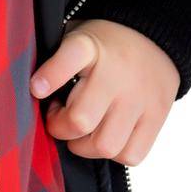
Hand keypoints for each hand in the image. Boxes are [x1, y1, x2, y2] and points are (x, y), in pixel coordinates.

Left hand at [30, 19, 179, 164]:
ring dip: (85, 146)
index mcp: (90, 45)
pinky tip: (107, 135)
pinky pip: (131, 154)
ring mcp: (139, 97)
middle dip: (60, 128)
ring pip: (105, 145)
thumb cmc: (105, 45)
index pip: (70, 57)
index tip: (36, 89)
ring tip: (83, 130)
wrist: (155, 37)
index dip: (50, 76)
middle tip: (59, 118)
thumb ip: (55, 60)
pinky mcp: (157, 116)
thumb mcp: (77, 36)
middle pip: (81, 120)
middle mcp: (116, 72)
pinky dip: (115, 153)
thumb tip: (33, 93)